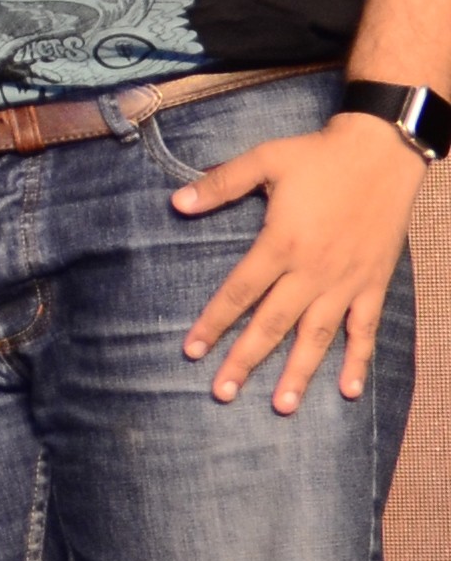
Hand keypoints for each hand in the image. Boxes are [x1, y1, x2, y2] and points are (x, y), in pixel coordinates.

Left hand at [173, 113, 433, 412]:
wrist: (383, 153)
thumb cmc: (319, 156)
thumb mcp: (265, 160)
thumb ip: (220, 183)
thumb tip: (176, 202)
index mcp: (282, 243)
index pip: (239, 292)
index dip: (213, 322)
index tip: (192, 351)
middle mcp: (313, 271)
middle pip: (272, 324)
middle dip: (245, 360)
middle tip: (222, 393)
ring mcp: (347, 281)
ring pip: (317, 336)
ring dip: (299, 372)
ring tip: (281, 406)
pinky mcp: (374, 283)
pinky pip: (364, 329)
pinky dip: (358, 360)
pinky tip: (349, 390)